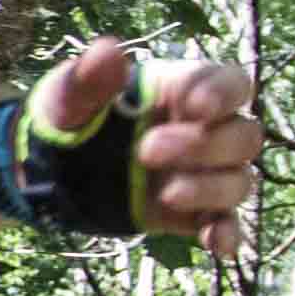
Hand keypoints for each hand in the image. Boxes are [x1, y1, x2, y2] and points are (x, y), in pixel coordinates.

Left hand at [59, 38, 267, 254]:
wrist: (51, 173)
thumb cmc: (68, 119)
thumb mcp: (68, 97)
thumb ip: (88, 78)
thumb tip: (108, 51)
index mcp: (184, 89)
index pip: (231, 83)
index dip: (222, 93)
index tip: (194, 107)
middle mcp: (206, 129)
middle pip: (242, 135)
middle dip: (203, 146)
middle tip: (145, 152)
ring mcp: (204, 172)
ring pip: (240, 179)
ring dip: (210, 188)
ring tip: (166, 193)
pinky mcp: (194, 211)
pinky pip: (226, 222)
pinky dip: (226, 233)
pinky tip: (216, 244)